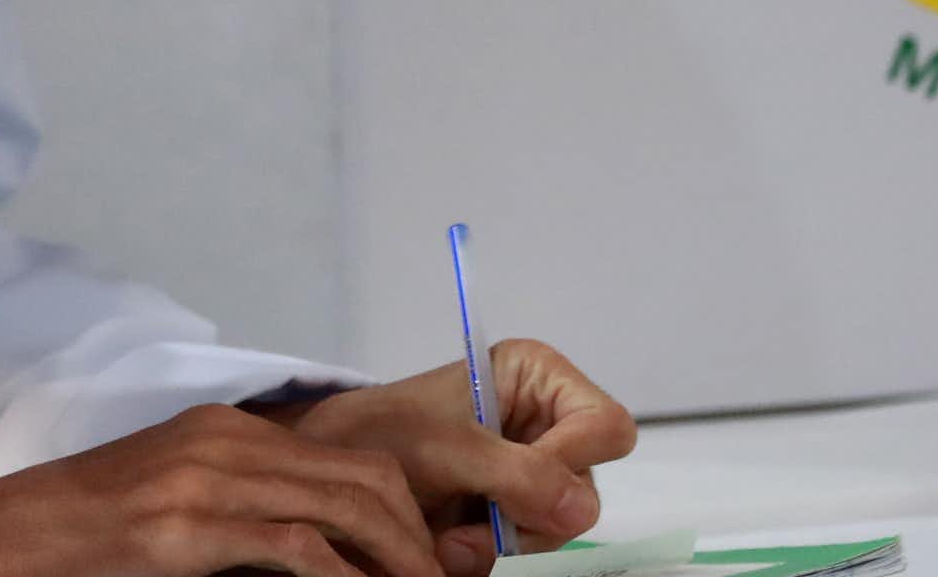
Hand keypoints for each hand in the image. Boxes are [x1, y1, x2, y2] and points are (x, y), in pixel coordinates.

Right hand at [0, 401, 443, 576]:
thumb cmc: (83, 534)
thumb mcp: (177, 504)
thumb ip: (247, 514)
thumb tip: (322, 556)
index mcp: (232, 431)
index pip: (352, 459)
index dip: (406, 512)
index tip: (427, 560)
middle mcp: (230, 441)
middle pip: (364, 478)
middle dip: (415, 538)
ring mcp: (208, 479)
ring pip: (343, 507)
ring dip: (394, 560)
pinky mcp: (184, 528)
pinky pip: (292, 548)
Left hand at [276, 340, 638, 575]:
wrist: (331, 474)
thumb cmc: (381, 434)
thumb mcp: (446, 447)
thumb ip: (517, 474)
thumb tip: (581, 510)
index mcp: (540, 379)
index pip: (606, 427)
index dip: (572, 462)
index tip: (517, 488)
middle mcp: (547, 423)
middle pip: (585, 486)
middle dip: (528, 516)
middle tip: (470, 529)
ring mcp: (533, 472)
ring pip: (561, 527)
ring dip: (504, 545)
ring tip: (446, 542)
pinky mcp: (515, 513)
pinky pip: (531, 549)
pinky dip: (491, 557)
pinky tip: (449, 548)